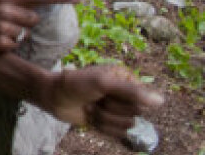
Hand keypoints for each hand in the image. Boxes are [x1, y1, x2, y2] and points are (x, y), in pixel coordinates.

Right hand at [0, 0, 77, 52]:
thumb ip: (10, 0)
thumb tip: (32, 6)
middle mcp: (6, 9)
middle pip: (33, 20)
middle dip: (24, 23)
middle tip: (7, 23)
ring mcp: (2, 25)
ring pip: (24, 35)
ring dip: (13, 36)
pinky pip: (13, 46)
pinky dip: (4, 46)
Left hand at [42, 66, 162, 137]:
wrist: (53, 97)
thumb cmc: (75, 84)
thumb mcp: (103, 83)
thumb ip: (132, 92)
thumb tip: (160, 101)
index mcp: (126, 80)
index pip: (142, 99)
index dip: (122, 99)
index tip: (105, 91)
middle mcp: (124, 94)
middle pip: (135, 114)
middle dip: (111, 109)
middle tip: (95, 99)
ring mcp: (117, 109)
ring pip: (126, 126)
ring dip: (105, 118)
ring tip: (91, 108)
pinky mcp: (109, 122)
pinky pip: (118, 133)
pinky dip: (102, 127)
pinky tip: (91, 117)